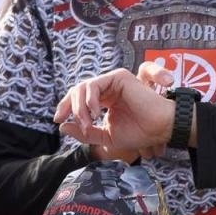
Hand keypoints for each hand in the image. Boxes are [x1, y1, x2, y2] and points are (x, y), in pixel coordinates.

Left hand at [54, 68, 173, 157]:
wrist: (158, 130)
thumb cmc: (139, 133)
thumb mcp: (106, 137)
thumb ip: (85, 133)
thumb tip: (62, 127)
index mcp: (105, 100)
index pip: (79, 99)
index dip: (66, 107)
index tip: (58, 120)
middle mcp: (108, 88)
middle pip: (77, 91)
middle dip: (68, 106)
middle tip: (68, 121)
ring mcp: (113, 82)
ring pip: (83, 87)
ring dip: (80, 107)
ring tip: (88, 123)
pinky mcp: (118, 77)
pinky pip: (94, 85)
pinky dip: (89, 100)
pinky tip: (95, 113)